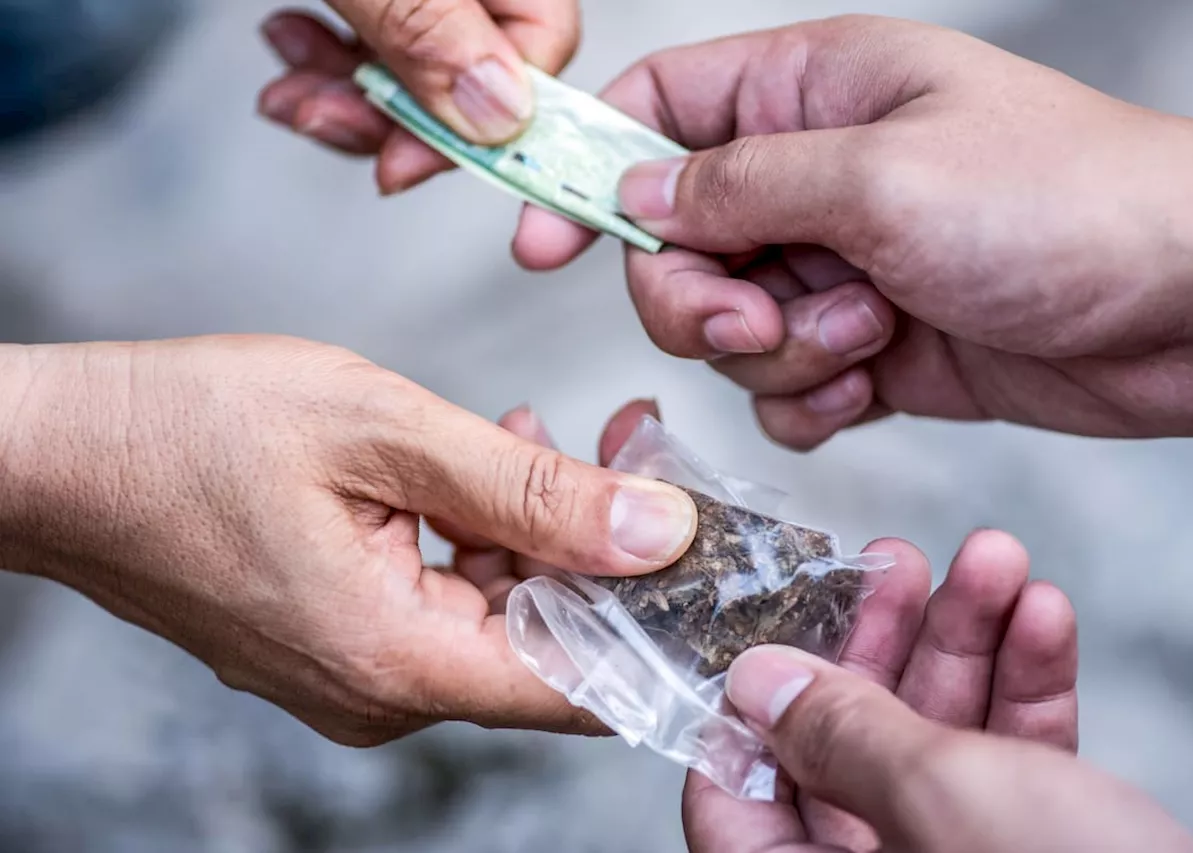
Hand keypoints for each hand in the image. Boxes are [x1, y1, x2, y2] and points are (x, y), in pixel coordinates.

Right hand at [0, 336, 694, 743]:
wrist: (62, 453)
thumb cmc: (191, 430)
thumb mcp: (382, 429)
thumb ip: (530, 487)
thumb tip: (655, 532)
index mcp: (397, 659)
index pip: (583, 684)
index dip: (665, 624)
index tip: (721, 559)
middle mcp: (382, 690)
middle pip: (548, 642)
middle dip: (606, 548)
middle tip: (638, 449)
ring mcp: (357, 672)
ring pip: (499, 614)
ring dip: (541, 529)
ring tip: (552, 436)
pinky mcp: (339, 640)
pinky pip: (447, 600)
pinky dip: (482, 536)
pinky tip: (489, 463)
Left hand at [257, 0, 579, 193]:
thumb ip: (430, 27)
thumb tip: (499, 113)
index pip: (543, 45)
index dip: (480, 121)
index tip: (405, 160)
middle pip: (473, 69)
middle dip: (391, 116)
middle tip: (325, 122)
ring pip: (413, 62)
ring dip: (345, 97)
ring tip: (292, 93)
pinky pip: (371, 36)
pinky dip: (325, 59)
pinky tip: (289, 45)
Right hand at [518, 16, 1192, 447]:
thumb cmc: (1071, 204)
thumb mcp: (880, 178)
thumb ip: (740, 187)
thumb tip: (639, 196)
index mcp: (812, 95)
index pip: (656, 110)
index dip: (584, 169)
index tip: (537, 238)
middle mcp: (816, 178)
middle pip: (673, 245)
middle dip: (699, 300)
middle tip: (759, 317)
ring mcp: (842, 267)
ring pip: (727, 330)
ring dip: (776, 355)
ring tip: (865, 337)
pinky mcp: (872, 346)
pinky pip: (786, 389)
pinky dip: (811, 400)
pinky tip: (872, 381)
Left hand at [683, 533, 1192, 852]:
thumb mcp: (936, 801)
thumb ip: (840, 737)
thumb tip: (755, 680)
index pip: (733, 796)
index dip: (748, 704)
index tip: (776, 617)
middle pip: (845, 742)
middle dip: (886, 639)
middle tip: (901, 560)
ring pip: (939, 736)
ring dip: (971, 639)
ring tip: (997, 558)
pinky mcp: (1028, 847)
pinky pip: (1011, 760)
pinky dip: (1028, 686)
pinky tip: (1044, 617)